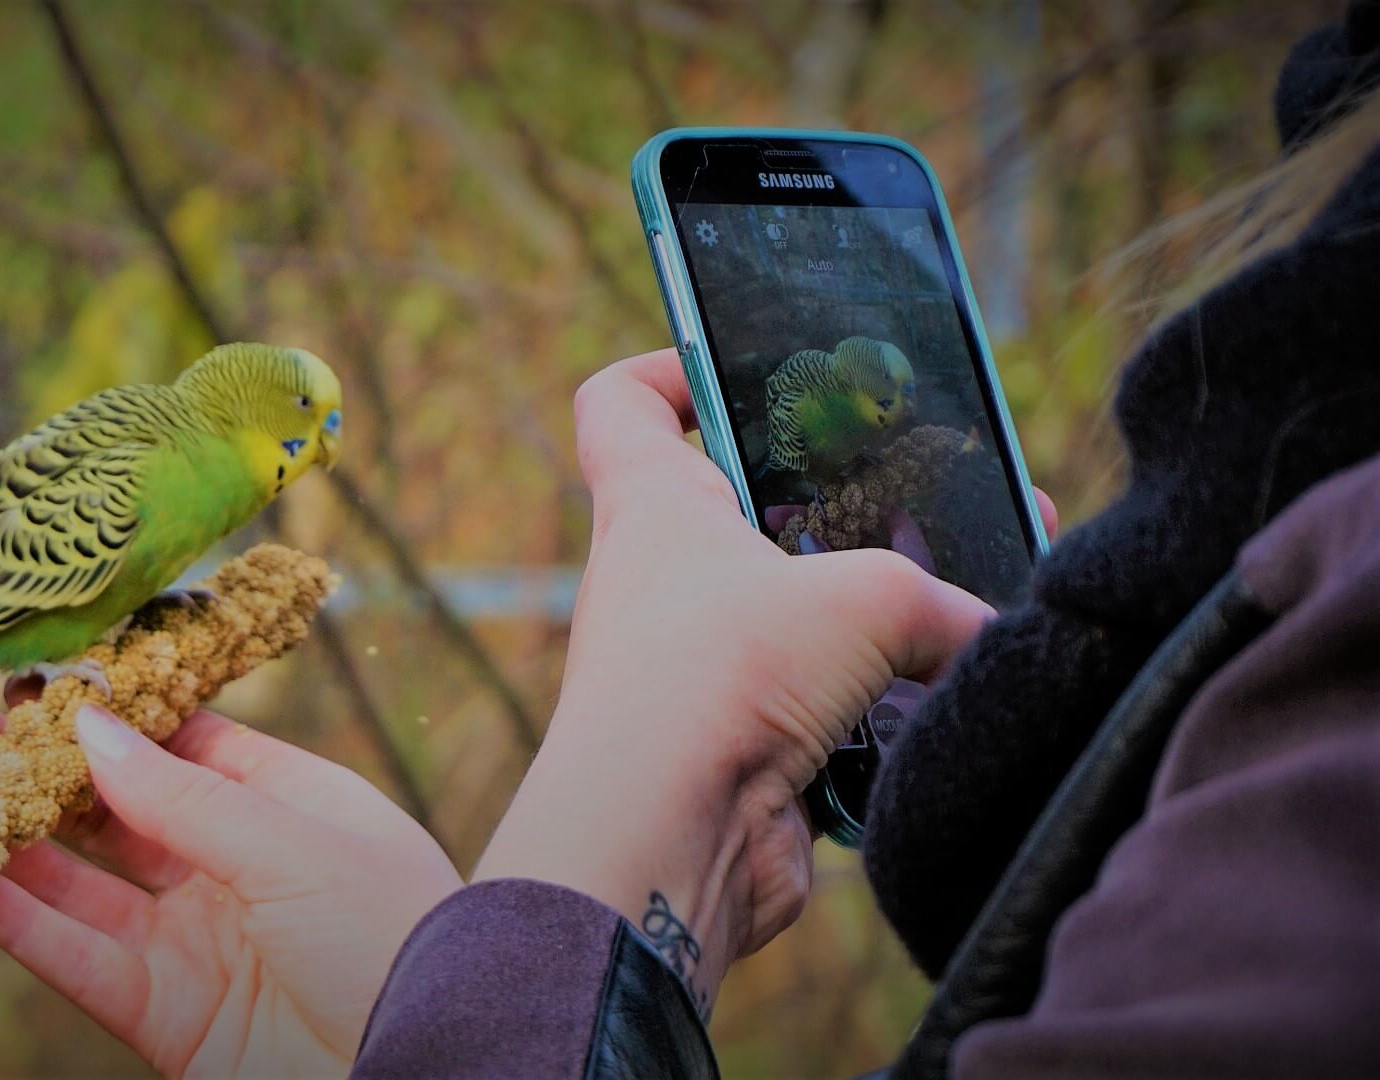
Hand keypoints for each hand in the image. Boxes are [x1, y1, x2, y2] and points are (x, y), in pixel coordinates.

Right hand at [0, 698, 461, 1077]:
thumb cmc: (392, 929)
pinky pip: (73, 957)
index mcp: (278, 802)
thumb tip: (93, 724)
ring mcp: (193, 939)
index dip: (98, 713)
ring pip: (74, 877)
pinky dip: (10, 917)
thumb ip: (182, 795)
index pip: (173, 742)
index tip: (25, 680)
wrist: (437, 1054)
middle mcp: (228, 865)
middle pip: (108, 807)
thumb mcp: (291, 841)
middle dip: (28, 766)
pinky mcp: (165, 1013)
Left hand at [475, 349, 1057, 1009]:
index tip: (738, 362)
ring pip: (793, 618)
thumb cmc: (723, 677)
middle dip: (835, 504)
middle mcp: (661, 583)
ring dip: (871, 616)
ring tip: (971, 599)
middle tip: (924, 496)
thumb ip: (940, 599)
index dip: (669, 367)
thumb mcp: (865, 598)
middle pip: (742, 510)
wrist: (667, 839)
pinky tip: (950, 700)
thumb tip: (990, 635)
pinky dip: (877, 708)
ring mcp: (695, 671)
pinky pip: (818, 709)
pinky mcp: (736, 750)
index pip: (623, 404)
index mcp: (654, 507)